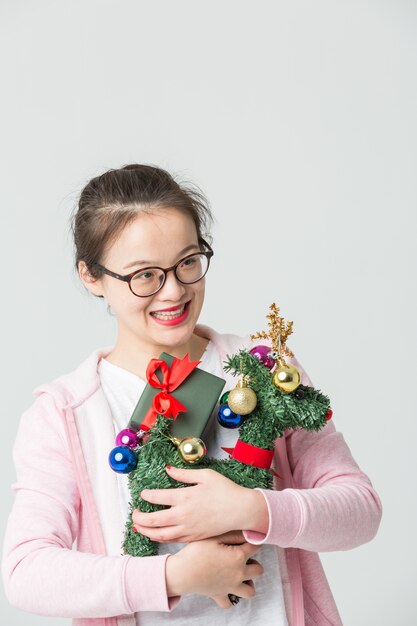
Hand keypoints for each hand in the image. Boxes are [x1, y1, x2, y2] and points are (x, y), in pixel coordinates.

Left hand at [132, 466, 261, 541]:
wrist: (241, 510)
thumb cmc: (225, 490)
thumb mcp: (205, 475)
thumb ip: (184, 474)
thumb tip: (168, 470)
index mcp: (184, 497)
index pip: (157, 498)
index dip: (146, 496)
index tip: (142, 495)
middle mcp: (183, 515)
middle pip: (153, 520)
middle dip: (139, 518)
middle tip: (134, 514)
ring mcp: (187, 529)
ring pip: (159, 534)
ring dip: (146, 531)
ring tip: (138, 526)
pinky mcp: (193, 537)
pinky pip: (171, 540)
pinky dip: (160, 538)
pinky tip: (156, 534)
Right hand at [165, 530, 263, 607]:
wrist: (182, 573)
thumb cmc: (196, 552)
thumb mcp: (214, 537)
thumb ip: (233, 534)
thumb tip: (247, 532)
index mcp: (238, 557)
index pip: (256, 547)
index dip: (253, 540)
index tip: (248, 537)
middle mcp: (239, 574)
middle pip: (259, 570)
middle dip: (254, 562)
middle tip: (243, 557)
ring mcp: (230, 587)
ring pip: (250, 591)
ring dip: (248, 583)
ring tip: (240, 574)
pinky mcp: (220, 596)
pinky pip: (230, 603)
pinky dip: (230, 598)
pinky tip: (226, 587)